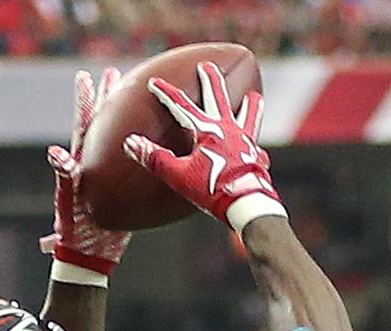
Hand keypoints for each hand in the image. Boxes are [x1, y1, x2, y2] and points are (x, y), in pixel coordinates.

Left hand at [41, 67, 130, 277]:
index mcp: (82, 163)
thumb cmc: (74, 233)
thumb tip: (55, 154)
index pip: (83, 125)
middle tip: (115, 73)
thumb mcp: (67, 202)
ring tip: (138, 95)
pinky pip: (138, 167)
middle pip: (103, 124)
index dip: (84, 101)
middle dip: (108, 98)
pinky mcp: (123, 191)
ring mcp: (110, 177)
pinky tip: (164, 142)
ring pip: (120, 141)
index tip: (85, 77)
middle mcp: (96, 165)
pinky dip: (148, 153)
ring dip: (127, 118)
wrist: (87, 256)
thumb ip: (64, 177)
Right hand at [123, 62, 284, 234]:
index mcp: (206, 130)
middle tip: (208, 66)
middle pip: (217, 98)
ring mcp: (245, 142)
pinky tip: (260, 149)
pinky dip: (257, 145)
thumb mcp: (178, 175)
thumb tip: (130, 142)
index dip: (166, 94)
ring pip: (247, 117)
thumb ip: (154, 158)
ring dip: (249, 106)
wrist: (247, 204)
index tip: (154, 82)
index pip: (181, 106)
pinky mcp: (256, 159)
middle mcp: (227, 129)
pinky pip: (257, 147)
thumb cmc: (212, 190)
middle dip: (210, 81)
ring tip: (254, 96)